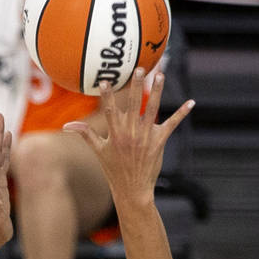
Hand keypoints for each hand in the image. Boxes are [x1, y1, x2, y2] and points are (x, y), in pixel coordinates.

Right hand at [63, 70, 194, 205]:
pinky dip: (181, 113)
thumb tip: (66, 126)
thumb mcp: (98, 152)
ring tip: (160, 75)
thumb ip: (85, 134)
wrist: (132, 190)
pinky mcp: (159, 142)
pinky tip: (191, 102)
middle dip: (136, 86)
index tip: (105, 80)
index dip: (107, 96)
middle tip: (139, 68)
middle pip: (134, 105)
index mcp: (115, 135)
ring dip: (157, 91)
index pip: (110, 111)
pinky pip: (172, 124)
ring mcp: (146, 137)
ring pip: (152, 109)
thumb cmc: (114, 170)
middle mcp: (130, 134)